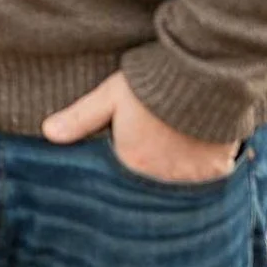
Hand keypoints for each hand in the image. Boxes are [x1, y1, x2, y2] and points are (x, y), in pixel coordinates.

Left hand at [43, 69, 237, 184]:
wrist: (205, 78)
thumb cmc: (151, 86)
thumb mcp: (109, 98)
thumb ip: (79, 118)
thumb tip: (48, 133)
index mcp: (132, 164)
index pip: (118, 180)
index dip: (118, 172)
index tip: (121, 164)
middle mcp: (162, 179)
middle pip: (148, 186)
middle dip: (144, 179)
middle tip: (147, 163)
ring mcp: (192, 178)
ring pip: (177, 188)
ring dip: (171, 179)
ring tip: (169, 164)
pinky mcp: (218, 171)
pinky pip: (206, 183)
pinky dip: (199, 176)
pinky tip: (193, 162)